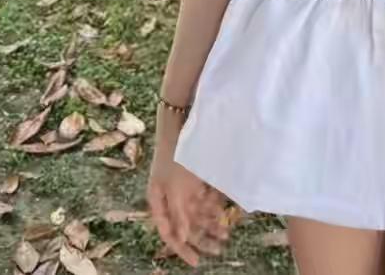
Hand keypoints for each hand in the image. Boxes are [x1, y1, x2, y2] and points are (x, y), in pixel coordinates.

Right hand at [146, 116, 233, 267]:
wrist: (180, 123)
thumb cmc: (174, 156)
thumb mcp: (175, 188)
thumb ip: (178, 214)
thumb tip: (181, 239)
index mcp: (158, 201)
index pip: (168, 233)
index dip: (182, 249)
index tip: (196, 262)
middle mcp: (169, 197)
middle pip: (185, 224)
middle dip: (201, 237)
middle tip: (219, 249)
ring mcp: (181, 187)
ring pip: (196, 212)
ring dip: (210, 223)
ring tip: (226, 233)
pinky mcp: (193, 177)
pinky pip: (203, 198)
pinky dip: (213, 206)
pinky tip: (224, 212)